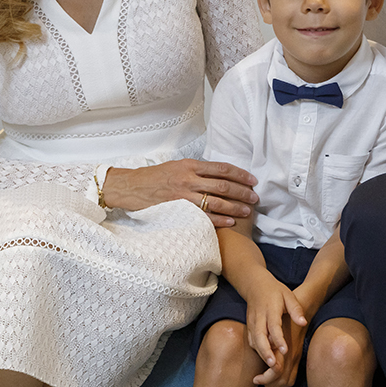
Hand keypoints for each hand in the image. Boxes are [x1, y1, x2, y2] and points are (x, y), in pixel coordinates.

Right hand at [100, 159, 257, 226]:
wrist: (131, 187)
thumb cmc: (153, 177)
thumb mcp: (176, 167)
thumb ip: (195, 170)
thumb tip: (218, 174)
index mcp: (190, 165)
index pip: (221, 168)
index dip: (239, 174)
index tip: (252, 180)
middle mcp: (189, 178)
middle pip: (223, 184)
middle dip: (242, 191)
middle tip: (255, 197)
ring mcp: (183, 195)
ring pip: (216, 201)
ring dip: (235, 206)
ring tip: (247, 211)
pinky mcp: (178, 209)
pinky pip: (203, 215)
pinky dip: (219, 219)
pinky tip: (231, 221)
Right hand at [245, 276, 307, 386]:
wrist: (255, 285)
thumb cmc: (275, 291)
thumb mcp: (288, 295)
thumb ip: (296, 309)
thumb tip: (303, 323)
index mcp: (270, 309)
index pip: (274, 326)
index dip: (279, 339)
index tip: (285, 350)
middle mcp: (259, 317)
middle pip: (260, 336)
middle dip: (266, 351)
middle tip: (273, 365)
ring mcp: (252, 322)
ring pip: (254, 340)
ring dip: (261, 353)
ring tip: (270, 367)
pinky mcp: (249, 326)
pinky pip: (252, 341)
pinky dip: (257, 350)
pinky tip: (265, 358)